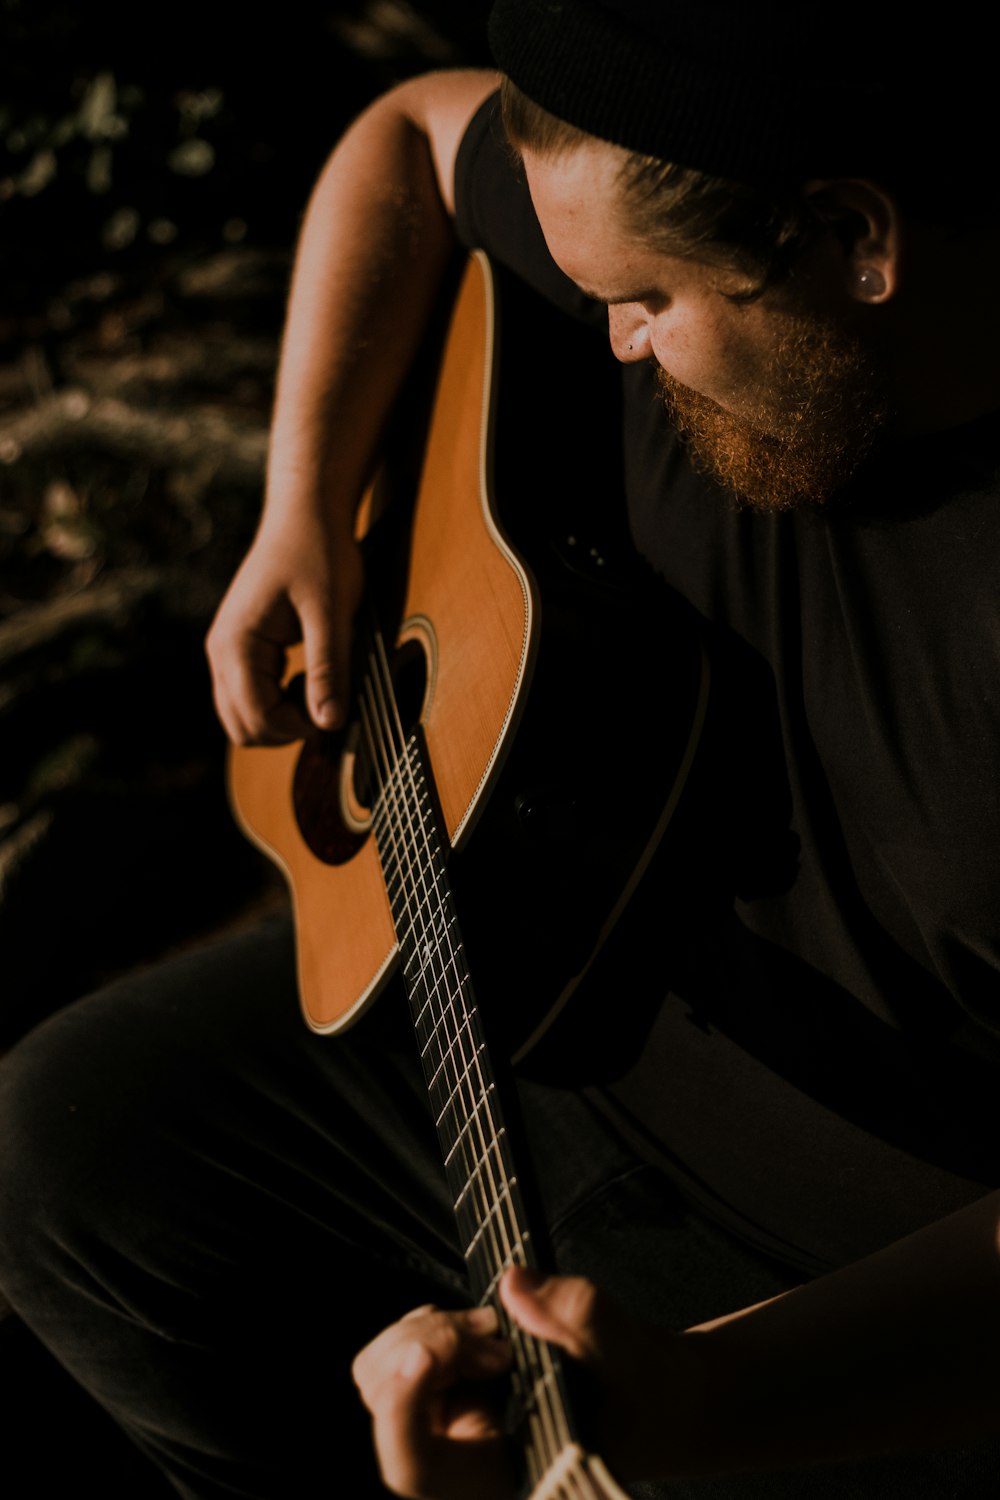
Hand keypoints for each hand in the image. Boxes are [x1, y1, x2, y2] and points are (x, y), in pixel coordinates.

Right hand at [205, 515, 363, 744]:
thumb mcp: (332, 613)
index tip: (335, 709)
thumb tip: (329, 723)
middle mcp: (220, 651)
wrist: (305, 513)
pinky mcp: (238, 648)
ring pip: (242, 716)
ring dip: (280, 716)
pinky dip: (275, 701)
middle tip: (326, 699)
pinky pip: (248, 696)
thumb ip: (328, 669)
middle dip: (286, 728)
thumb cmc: (320, 553)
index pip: (257, 718)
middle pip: (242, 727)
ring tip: (315, 685)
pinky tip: (304, 676)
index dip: (299, 728)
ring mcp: (225, 650)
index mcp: (237, 644)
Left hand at [353, 1269, 698, 1499]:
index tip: (427, 1352)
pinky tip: (480, 1331)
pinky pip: (400, 1350)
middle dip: (432, 1346)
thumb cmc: (636, 1388)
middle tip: (494, 1336)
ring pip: (380, 1370)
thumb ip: (572, 1315)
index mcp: (495, 1480)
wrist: (647, 1396)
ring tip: (492, 1332)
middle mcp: (456, 1461)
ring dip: (433, 1331)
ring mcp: (441, 1426)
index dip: (402, 1407)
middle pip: (385, 1401)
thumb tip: (513, 1285)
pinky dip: (433, 1325)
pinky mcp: (441, 1393)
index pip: (413, 1467)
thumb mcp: (622, 1346)